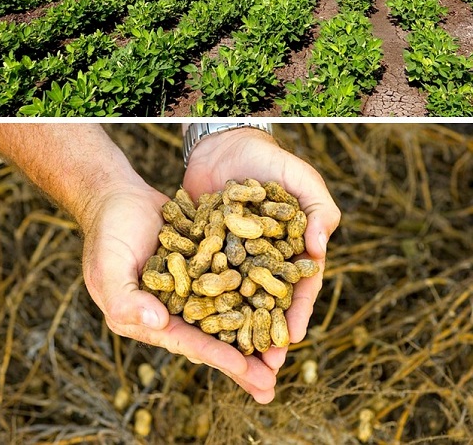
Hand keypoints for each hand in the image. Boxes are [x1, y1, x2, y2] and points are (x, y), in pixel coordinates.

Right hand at [81, 180, 277, 403]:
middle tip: (272, 384)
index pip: (187, 342)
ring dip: (252, 331)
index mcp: (148, 319)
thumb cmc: (107, 233)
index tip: (248, 370)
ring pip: (227, 312)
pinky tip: (276, 301)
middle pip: (212, 337)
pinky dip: (251, 290)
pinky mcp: (204, 262)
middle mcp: (172, 309)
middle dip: (241, 361)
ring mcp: (191, 286)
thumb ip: (126, 300)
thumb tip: (158, 325)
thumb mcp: (108, 267)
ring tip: (281, 352)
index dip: (217, 357)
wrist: (118, 196)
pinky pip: (230, 279)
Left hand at [183, 127, 340, 384]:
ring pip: (235, 301)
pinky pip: (205, 282)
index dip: (297, 314)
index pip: (299, 287)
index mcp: (292, 248)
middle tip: (263, 372)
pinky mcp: (206, 252)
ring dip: (235, 332)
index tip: (292, 341)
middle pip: (267, 304)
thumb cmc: (269, 160)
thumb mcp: (301, 179)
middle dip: (266, 337)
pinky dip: (203, 304)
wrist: (224, 143)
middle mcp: (263, 260)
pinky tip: (196, 327)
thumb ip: (318, 210)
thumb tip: (320, 250)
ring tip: (231, 363)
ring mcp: (234, 259)